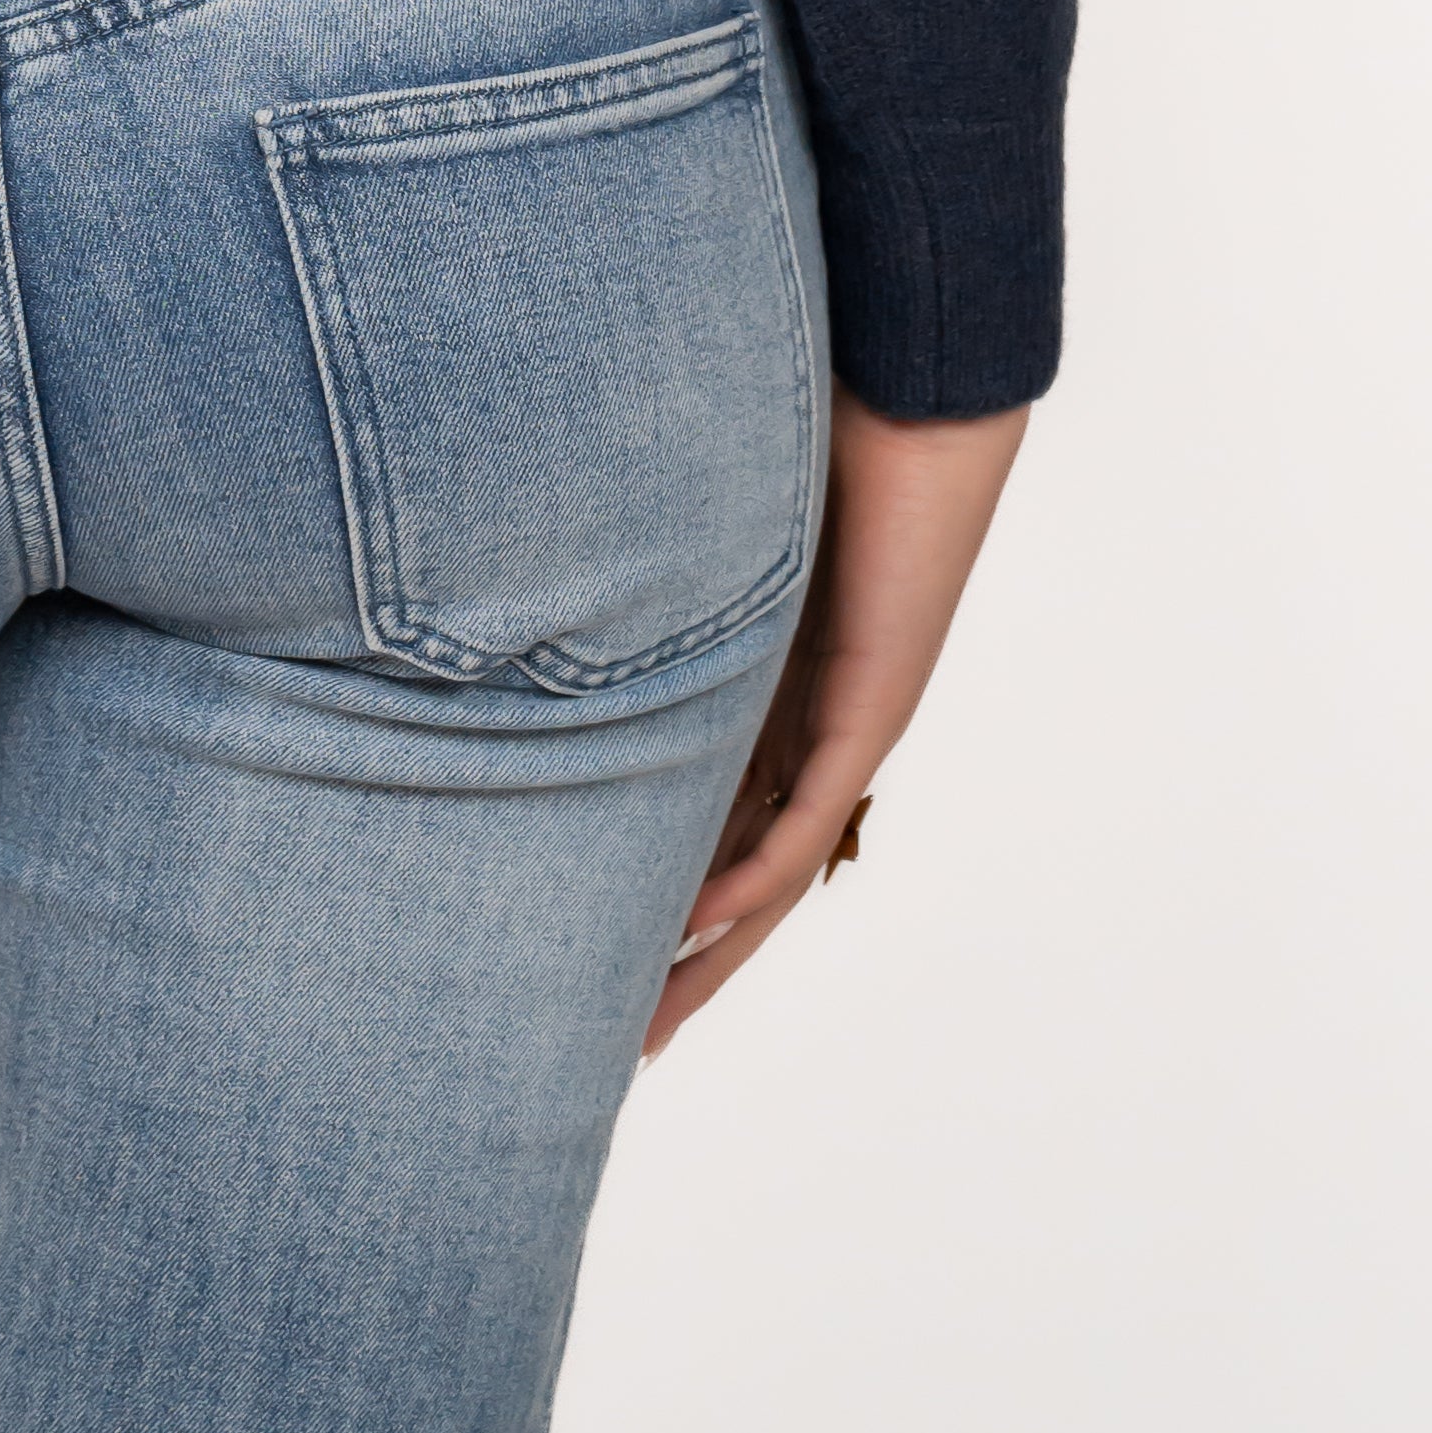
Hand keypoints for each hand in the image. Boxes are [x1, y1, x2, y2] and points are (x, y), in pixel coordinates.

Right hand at [642, 384, 1029, 1056]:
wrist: (911, 394)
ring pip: (770, 869)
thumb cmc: (799, 422)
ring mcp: (840, 722)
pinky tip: (698, 922)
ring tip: (650, 1022)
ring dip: (710, 950)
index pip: (700, 812)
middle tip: (618, 1037)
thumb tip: (520, 547)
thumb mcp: (685, 518)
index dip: (648, 882)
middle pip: (736, 870)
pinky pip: (803, 815)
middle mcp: (804, 721)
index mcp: (761, 685)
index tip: (583, 938)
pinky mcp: (870, 706)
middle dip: (678, 958)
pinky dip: (750, 875)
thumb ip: (625, 554)